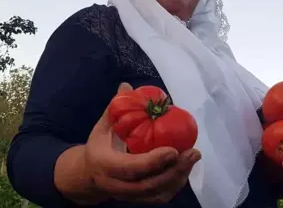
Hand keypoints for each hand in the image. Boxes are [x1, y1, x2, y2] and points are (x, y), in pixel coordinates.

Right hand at [55, 83, 201, 204]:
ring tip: (193, 158)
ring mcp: (128, 196)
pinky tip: (186, 167)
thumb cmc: (100, 146)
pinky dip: (176, 184)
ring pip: (156, 194)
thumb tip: (126, 86)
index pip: (130, 168)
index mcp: (105, 164)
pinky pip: (160, 197)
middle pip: (147, 185)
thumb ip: (115, 108)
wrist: (89, 175)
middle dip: (173, 170)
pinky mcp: (139, 200)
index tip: (173, 149)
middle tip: (192, 153)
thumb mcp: (103, 127)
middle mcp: (115, 184)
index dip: (152, 161)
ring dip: (178, 177)